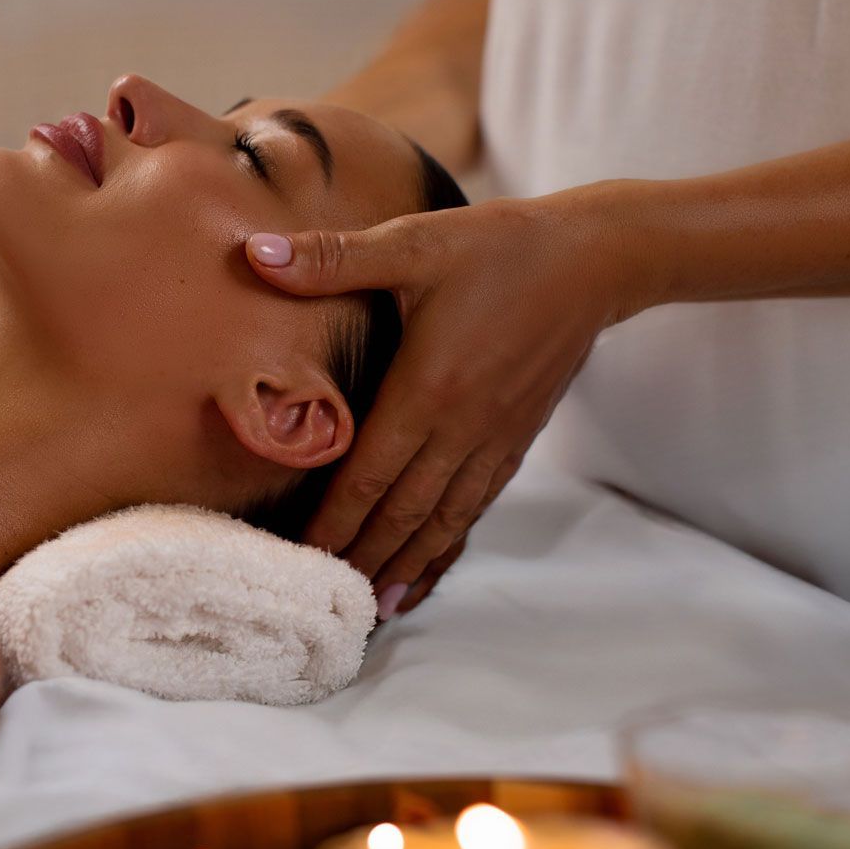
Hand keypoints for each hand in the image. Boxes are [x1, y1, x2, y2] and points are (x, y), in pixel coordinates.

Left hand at [244, 193, 651, 617]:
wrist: (595, 260)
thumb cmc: (500, 247)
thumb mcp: (414, 241)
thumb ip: (333, 258)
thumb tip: (254, 253)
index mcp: (428, 388)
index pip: (369, 473)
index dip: (333, 521)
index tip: (300, 559)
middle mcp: (461, 427)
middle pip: (403, 512)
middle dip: (362, 558)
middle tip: (325, 604)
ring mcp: (493, 438)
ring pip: (442, 519)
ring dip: (406, 563)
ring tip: (375, 607)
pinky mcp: (515, 438)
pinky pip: (476, 505)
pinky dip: (448, 542)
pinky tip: (430, 563)